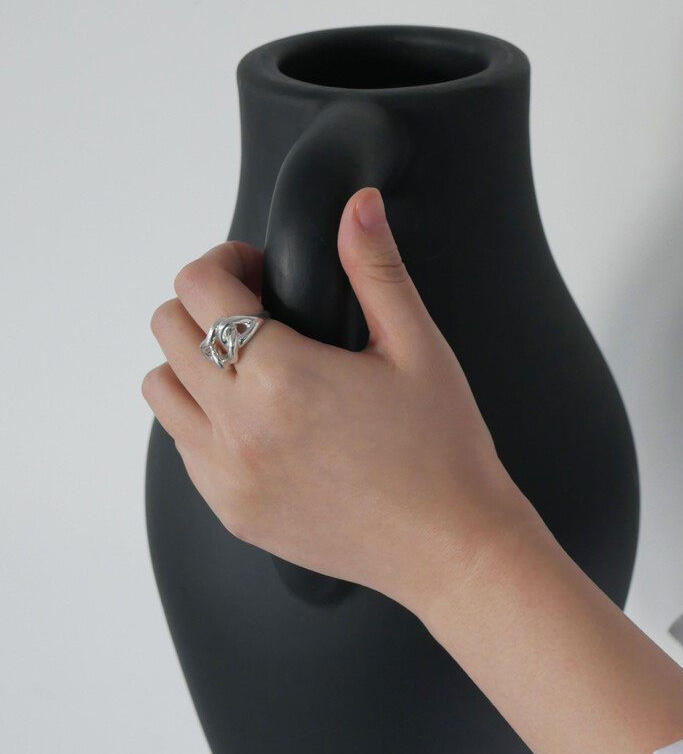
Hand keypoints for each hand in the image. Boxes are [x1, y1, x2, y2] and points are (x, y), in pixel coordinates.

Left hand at [142, 186, 536, 613]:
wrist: (451, 547)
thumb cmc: (442, 450)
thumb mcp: (417, 346)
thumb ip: (375, 267)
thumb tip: (357, 206)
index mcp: (281, 375)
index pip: (198, 286)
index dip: (226, 261)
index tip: (261, 271)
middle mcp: (238, 426)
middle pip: (167, 330)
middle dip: (206, 304)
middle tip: (258, 311)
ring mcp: (227, 474)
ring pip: (160, 390)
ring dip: (193, 363)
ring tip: (251, 365)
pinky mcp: (231, 509)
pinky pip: (182, 445)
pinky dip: (203, 418)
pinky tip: (259, 418)